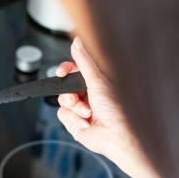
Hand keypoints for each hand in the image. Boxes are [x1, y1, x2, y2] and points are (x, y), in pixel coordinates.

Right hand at [56, 37, 178, 177]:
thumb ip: (83, 62)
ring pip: (62, 103)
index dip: (65, 70)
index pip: (73, 71)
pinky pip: (63, 116)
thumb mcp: (98, 80)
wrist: (116, 135)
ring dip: (74, 109)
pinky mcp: (75, 123)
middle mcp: (87, 96)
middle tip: (80, 97)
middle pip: (65, 88)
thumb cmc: (116, 110)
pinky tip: (86, 123)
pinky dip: (73, 119)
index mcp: (95, 83)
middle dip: (70, 94)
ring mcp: (80, 110)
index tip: (62, 72)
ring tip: (88, 114)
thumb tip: (76, 41)